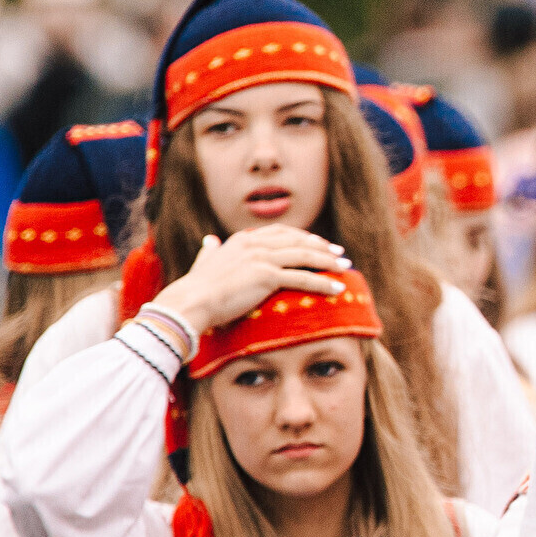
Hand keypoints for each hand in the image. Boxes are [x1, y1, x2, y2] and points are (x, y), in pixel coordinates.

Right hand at [148, 226, 352, 336]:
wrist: (190, 303)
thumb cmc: (195, 290)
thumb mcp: (205, 263)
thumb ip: (210, 252)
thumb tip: (210, 241)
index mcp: (243, 240)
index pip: (282, 233)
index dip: (304, 238)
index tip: (320, 244)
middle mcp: (254, 244)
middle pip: (298, 241)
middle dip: (322, 247)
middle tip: (341, 255)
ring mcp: (261, 258)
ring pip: (304, 256)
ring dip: (328, 262)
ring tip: (345, 269)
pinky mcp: (266, 276)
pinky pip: (302, 278)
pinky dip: (322, 282)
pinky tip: (337, 288)